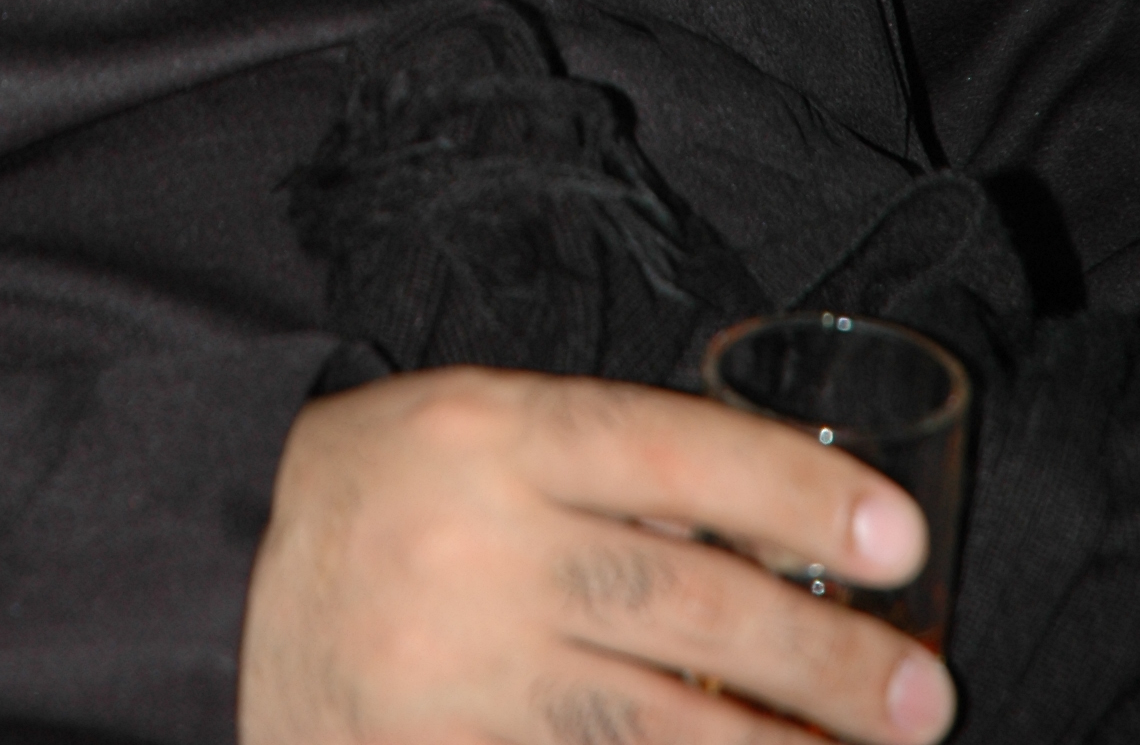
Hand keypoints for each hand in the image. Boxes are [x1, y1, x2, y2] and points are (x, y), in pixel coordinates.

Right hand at [238, 368, 956, 744]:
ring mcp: (455, 664)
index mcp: (492, 431)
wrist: (217, 579)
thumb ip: (603, 465)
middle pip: (683, 601)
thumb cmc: (379, 487)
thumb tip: (772, 528)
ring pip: (653, 722)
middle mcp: (477, 543)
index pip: (669, 450)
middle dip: (820, 657)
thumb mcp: (478, 425)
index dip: (793, 493)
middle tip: (922, 693)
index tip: (900, 539)